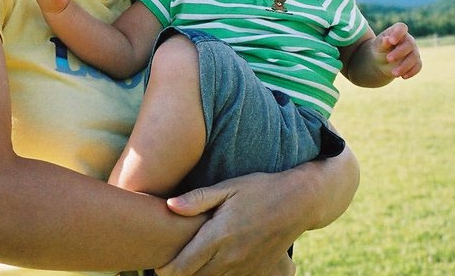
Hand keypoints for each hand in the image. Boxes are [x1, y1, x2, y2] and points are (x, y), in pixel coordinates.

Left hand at [155, 174, 301, 275]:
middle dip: (179, 275)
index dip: (166, 270)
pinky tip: (213, 265)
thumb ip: (197, 200)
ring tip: (188, 265)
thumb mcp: (229, 187)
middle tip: (168, 266)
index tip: (157, 265)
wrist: (297, 203)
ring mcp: (245, 267)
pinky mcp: (256, 272)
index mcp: (219, 235)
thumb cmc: (260, 190)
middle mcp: (230, 256)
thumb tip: (169, 206)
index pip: (183, 265)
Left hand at [376, 22, 421, 78]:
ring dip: (404, 65)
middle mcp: (408, 40)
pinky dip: (411, 72)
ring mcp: (414, 51)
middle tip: (388, 59)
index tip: (391, 41)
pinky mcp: (416, 62)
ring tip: (393, 73)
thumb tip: (386, 39)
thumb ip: (382, 42)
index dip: (398, 33)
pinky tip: (403, 77)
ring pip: (414, 57)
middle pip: (409, 44)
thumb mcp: (378, 46)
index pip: (401, 28)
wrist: (382, 62)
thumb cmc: (380, 49)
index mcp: (398, 31)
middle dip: (400, 52)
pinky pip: (418, 66)